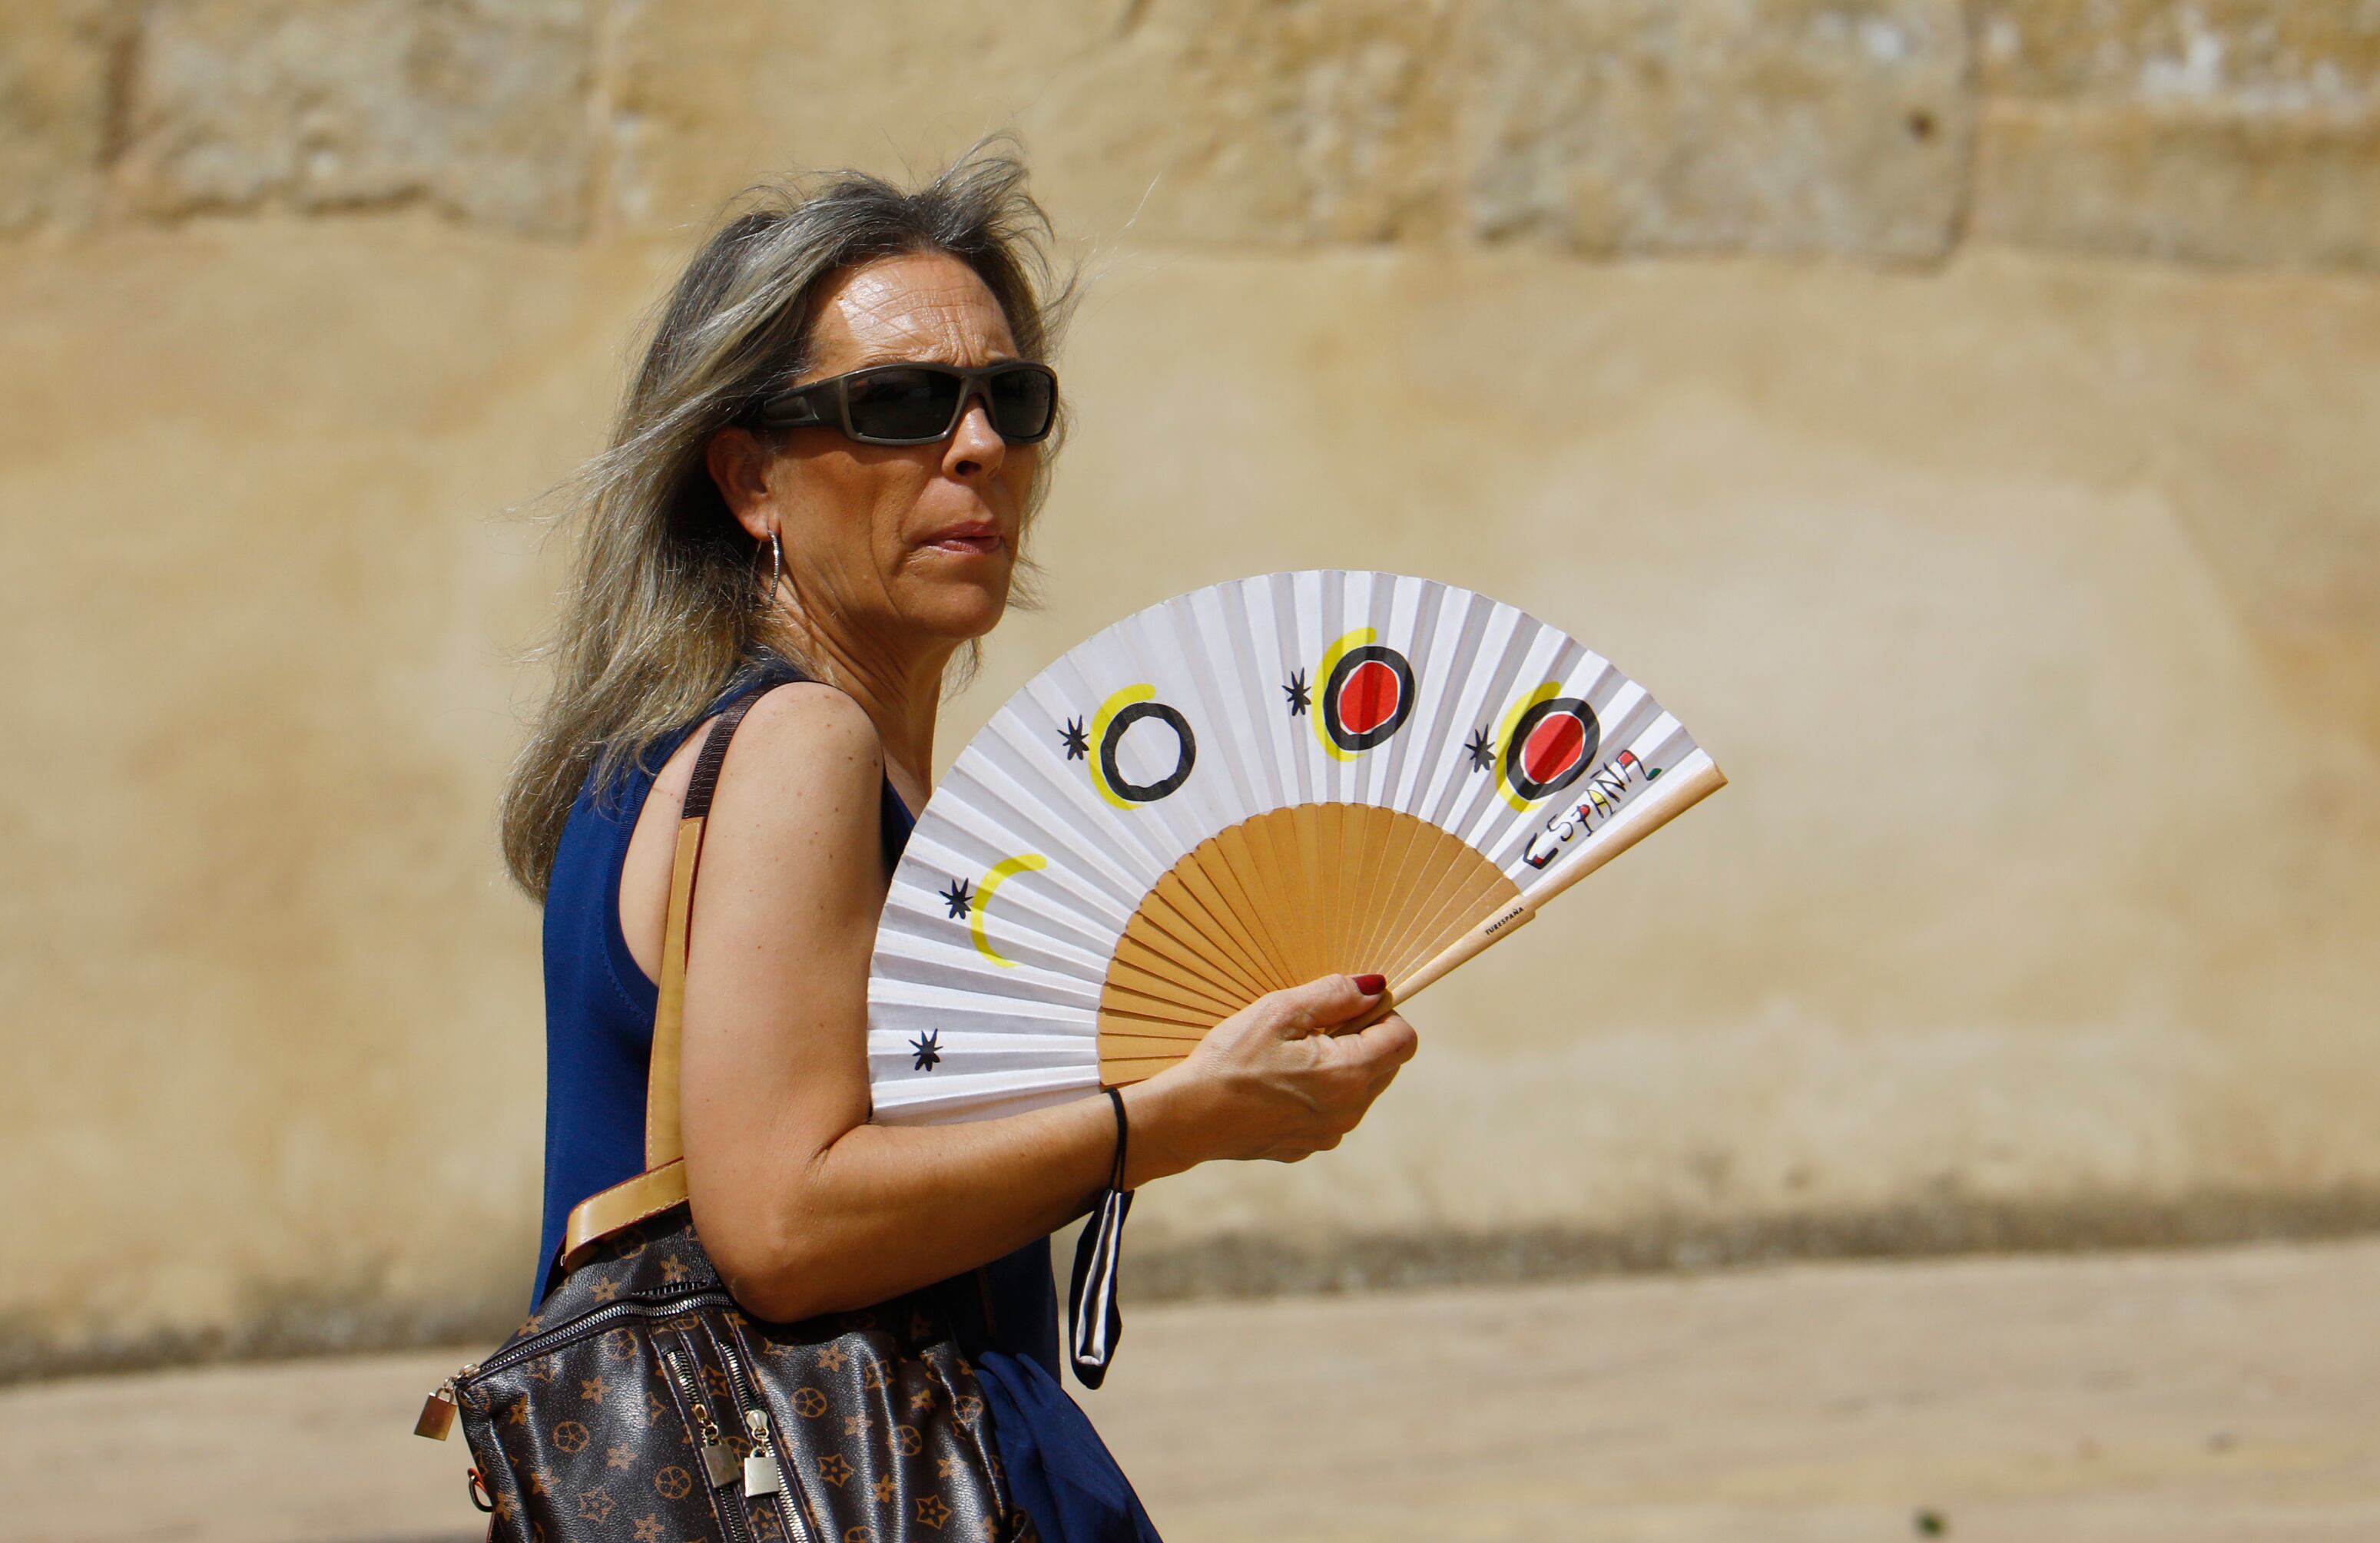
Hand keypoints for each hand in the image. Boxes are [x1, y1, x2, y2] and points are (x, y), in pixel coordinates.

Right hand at [1154, 974, 1419, 1164]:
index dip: (1384, 1015)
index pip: (1405, 1039)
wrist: (1188, 1117)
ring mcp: (1329, 1134)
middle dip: (1363, 1040)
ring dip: (1340, 1067)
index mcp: (1350, 1073)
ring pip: (1360, 1089)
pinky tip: (1278, 1083)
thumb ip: (1335, 994)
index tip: (1350, 1007)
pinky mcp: (1307, 1146)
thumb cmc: (1231, 1059)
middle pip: (1386, 1065)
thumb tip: (1376, 987)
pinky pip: (1331, 1112)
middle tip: (1313, 1028)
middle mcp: (1349, 1111)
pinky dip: (1318, 1094)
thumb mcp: (1280, 1010)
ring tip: (1290, 1056)